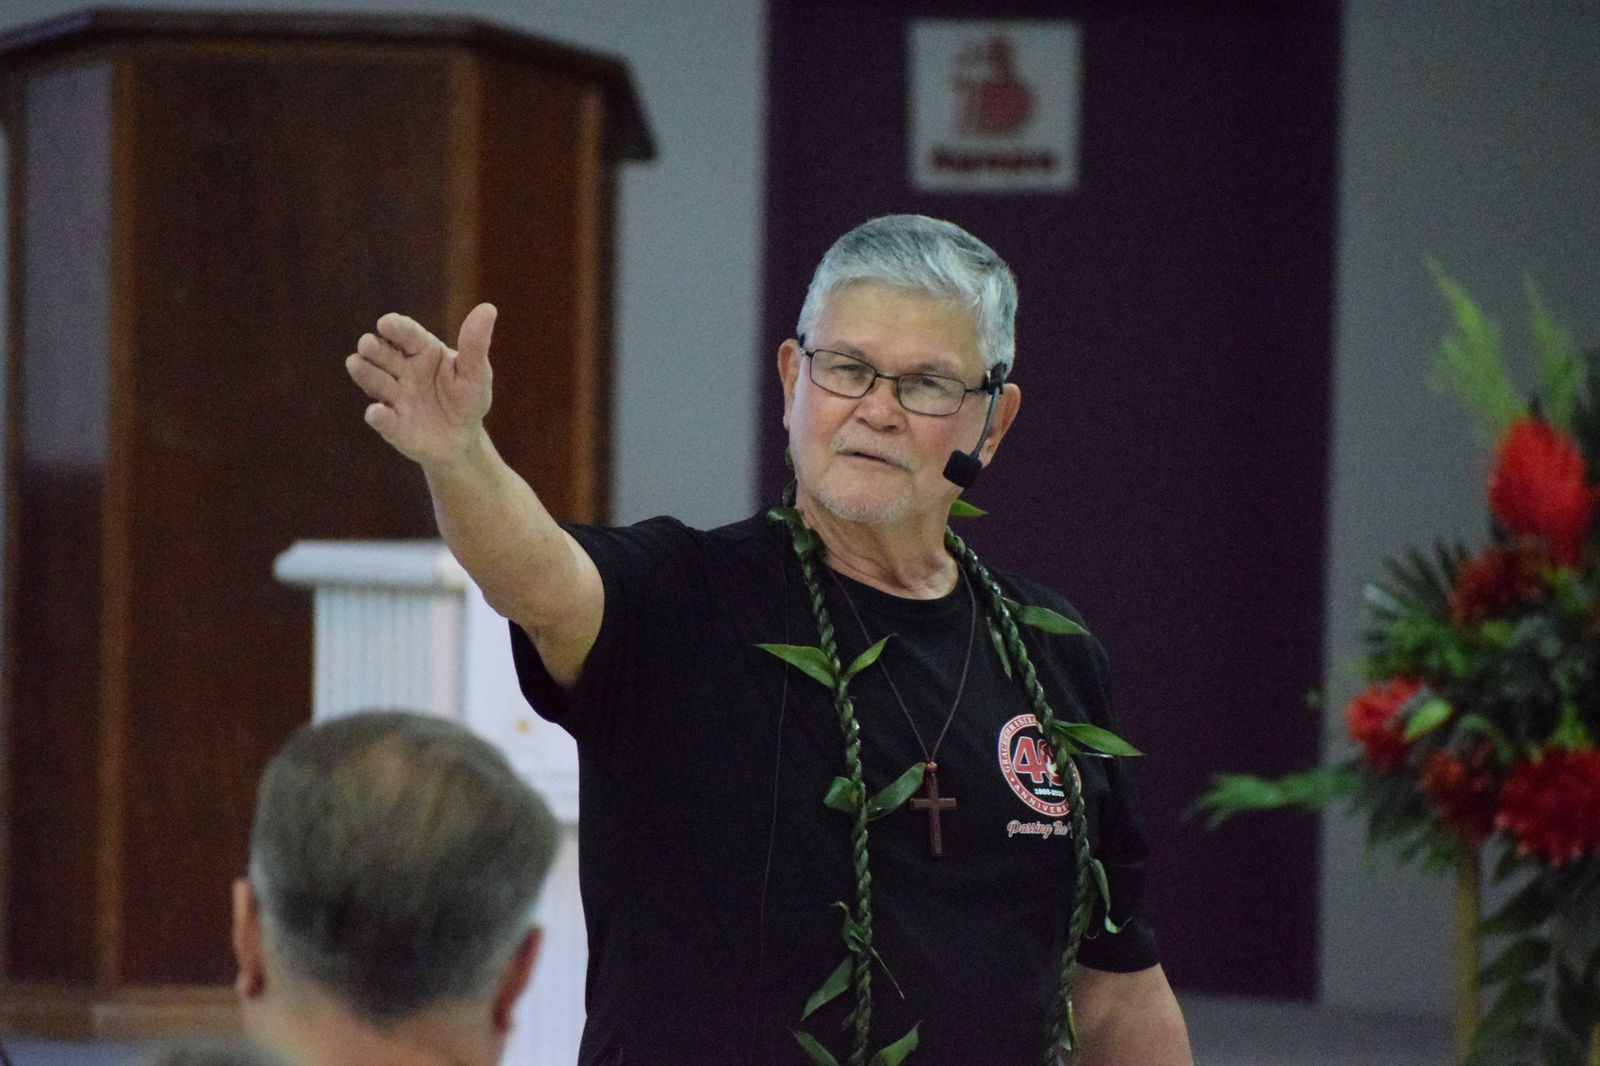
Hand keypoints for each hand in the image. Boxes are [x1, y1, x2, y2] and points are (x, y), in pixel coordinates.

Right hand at [346, 303, 497, 466]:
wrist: (462, 440)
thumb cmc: (467, 399)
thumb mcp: (476, 372)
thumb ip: (475, 344)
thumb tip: (488, 308)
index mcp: (422, 350)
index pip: (407, 334)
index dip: (396, 328)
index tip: (386, 323)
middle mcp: (402, 370)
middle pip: (384, 355)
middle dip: (374, 348)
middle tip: (368, 343)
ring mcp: (394, 397)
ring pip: (375, 381)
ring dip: (366, 373)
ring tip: (355, 363)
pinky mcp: (392, 425)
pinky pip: (383, 419)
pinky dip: (378, 416)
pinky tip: (376, 412)